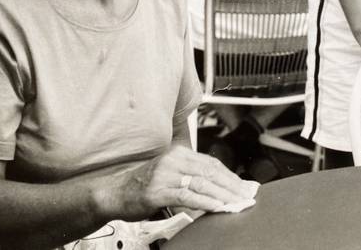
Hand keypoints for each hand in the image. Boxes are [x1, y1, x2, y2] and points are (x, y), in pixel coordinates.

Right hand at [105, 145, 257, 221]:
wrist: (114, 193)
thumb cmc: (144, 186)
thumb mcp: (170, 174)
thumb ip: (191, 176)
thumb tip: (219, 187)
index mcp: (179, 153)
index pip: (211, 164)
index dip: (230, 176)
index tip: (244, 187)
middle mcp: (173, 160)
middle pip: (210, 173)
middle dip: (231, 187)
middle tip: (246, 197)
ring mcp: (165, 174)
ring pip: (202, 184)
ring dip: (222, 195)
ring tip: (236, 204)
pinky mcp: (159, 190)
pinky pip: (187, 195)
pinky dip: (205, 201)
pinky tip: (217, 207)